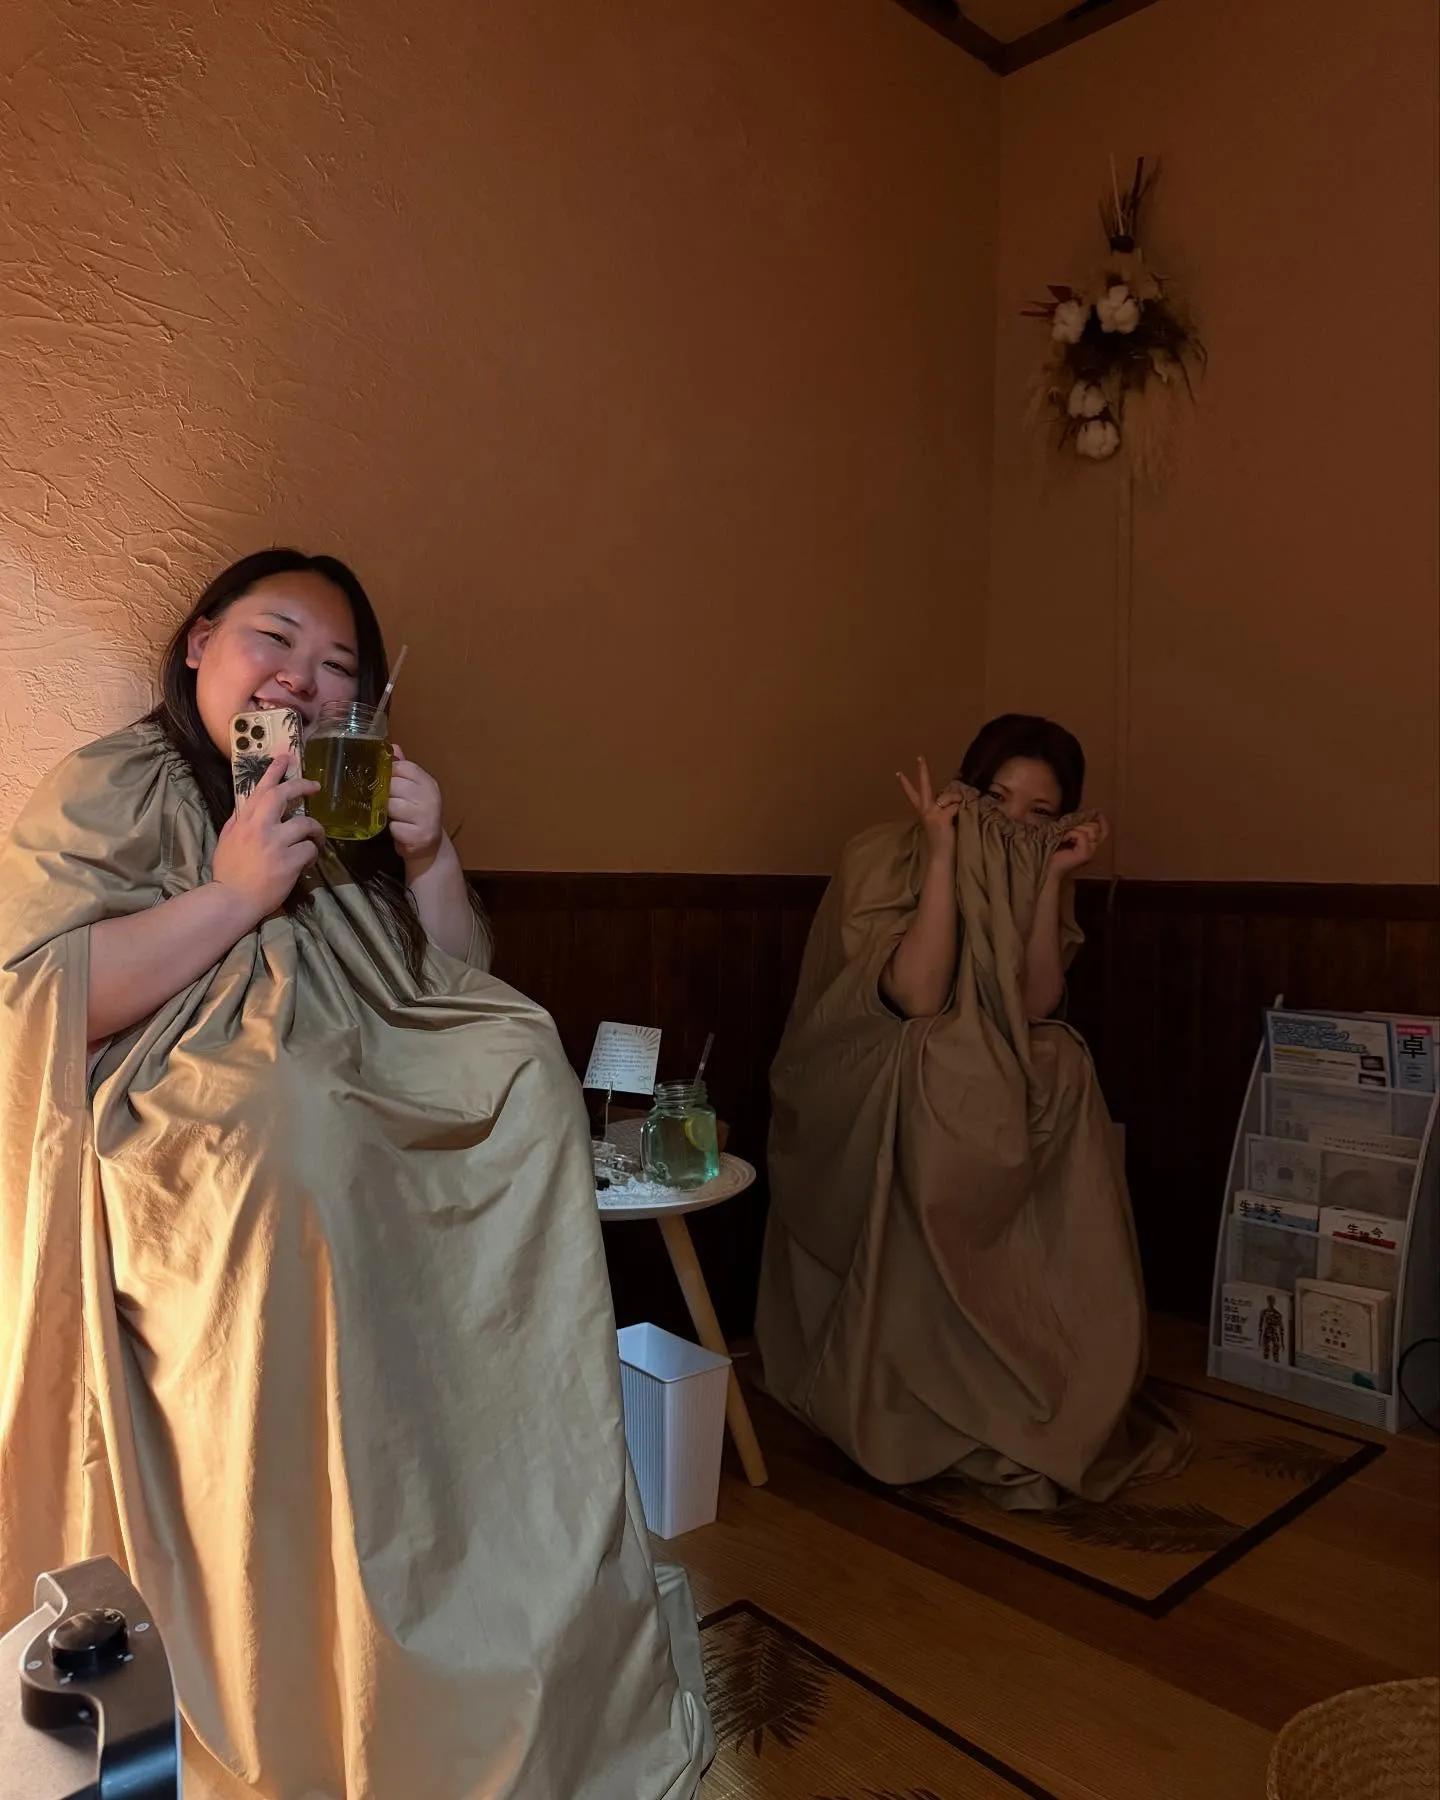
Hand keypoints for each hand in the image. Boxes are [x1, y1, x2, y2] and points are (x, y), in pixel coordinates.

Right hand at [212, 753, 323, 923]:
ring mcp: (275, 843)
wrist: (232, 899)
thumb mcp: (227, 840)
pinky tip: (307, 861)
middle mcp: (260, 827)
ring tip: (317, 837)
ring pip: (306, 824)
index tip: (286, 757)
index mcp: (244, 821)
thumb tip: (246, 806)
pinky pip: (310, 849)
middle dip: (302, 786)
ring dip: (316, 830)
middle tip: (314, 786)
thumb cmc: (228, 872)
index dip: (275, 771)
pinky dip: (312, 854)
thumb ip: (238, 821)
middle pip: (284, 796)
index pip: (261, 789)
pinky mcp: (289, 861)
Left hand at [387, 745, 445, 868]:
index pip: (403, 767)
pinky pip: (393, 826)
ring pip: (392, 805)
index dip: (389, 774)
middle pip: (394, 785)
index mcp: (428, 783)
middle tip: (388, 802)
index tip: (385, 783)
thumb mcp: (412, 790)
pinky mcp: (418, 835)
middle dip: (386, 794)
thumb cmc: (416, 815)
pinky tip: (398, 831)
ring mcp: (426, 817)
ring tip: (393, 817)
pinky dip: (392, 829)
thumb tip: (392, 746)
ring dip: (387, 813)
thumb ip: (402, 769)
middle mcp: (431, 797)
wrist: (430, 847)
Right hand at [897, 757, 959, 853]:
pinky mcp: (941, 817)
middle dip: (923, 771)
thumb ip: (944, 809)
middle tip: (920, 757)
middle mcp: (925, 810)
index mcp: (923, 812)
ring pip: (948, 796)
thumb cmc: (942, 842)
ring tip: (956, 816)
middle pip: (924, 786)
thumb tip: (955, 798)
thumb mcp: (941, 822)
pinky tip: (957, 821)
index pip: (913, 794)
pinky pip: (956, 806)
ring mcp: (932, 813)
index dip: (906, 783)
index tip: (898, 772)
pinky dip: (960, 811)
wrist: (940, 857)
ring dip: (957, 802)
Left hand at [1048, 814, 1108, 877]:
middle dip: (1081, 823)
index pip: (1105, 829)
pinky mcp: (1085, 854)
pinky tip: (1064, 839)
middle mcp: (1093, 847)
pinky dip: (1072, 834)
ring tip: (1066, 835)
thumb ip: (1076, 825)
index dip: (1101, 819)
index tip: (1093, 813)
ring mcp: (1090, 851)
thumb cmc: (1055, 848)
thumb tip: (1082, 814)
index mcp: (1091, 842)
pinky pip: (1082, 836)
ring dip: (1076, 828)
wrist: (1049, 865)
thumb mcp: (1067, 833)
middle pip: (1097, 827)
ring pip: (1092, 830)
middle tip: (1068, 830)